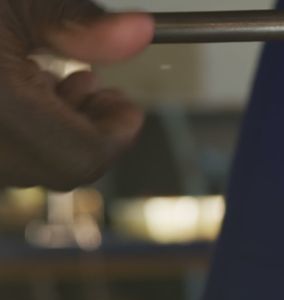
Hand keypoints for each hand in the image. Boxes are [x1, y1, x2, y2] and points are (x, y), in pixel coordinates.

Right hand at [0, 1, 151, 189]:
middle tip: (99, 92)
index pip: (82, 156)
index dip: (118, 135)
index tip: (128, 107)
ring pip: (30, 169)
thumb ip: (81, 23)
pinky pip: (3, 158)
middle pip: (61, 168)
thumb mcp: (19, 0)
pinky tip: (27, 89)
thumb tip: (139, 32)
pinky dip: (26, 132)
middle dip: (92, 132)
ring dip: (60, 131)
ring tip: (61, 80)